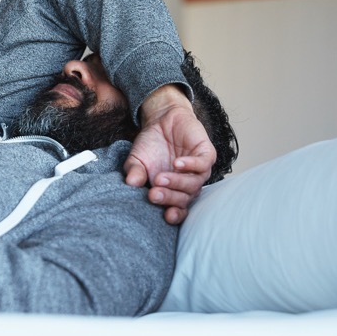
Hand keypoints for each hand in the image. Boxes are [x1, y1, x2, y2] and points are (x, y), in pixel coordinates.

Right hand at [123, 85, 214, 224]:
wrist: (162, 119)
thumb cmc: (150, 145)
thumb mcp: (136, 159)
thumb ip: (134, 172)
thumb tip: (130, 183)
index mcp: (173, 192)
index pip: (178, 210)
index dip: (174, 215)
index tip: (165, 216)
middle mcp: (187, 185)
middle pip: (185, 199)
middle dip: (169, 198)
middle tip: (154, 194)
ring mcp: (198, 171)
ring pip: (194, 184)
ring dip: (177, 183)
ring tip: (160, 178)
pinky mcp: (206, 155)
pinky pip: (203, 164)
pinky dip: (190, 165)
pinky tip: (177, 163)